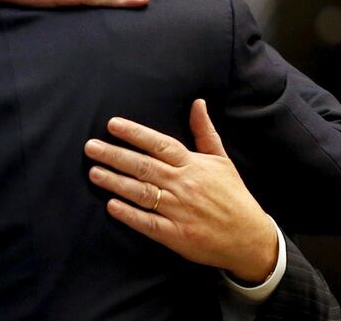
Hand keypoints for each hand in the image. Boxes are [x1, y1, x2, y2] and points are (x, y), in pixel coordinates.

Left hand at [84, 99, 277, 282]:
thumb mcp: (222, 160)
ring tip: (94, 173)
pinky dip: (130, 215)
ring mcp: (180, 210)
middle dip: (115, 155)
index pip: (159, 144)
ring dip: (116, 182)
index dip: (135, 134)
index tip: (112, 125)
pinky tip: (112, 206)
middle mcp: (184, 184)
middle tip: (90, 147)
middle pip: (144, 166)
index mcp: (193, 165)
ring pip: (143, 192)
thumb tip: (198, 102)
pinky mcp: (177, 234)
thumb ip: (205, 132)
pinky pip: (149, 223)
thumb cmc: (233, 195)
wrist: (250, 237)